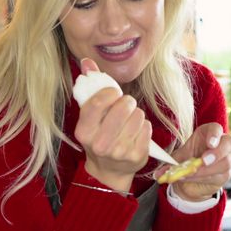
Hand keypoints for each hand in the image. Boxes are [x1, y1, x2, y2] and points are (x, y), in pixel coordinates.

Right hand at [74, 58, 151, 191]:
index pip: (98, 101)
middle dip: (127, 102)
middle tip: (125, 106)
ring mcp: (119, 152)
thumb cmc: (99, 135)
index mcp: (84, 131)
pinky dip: (144, 126)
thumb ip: (90, 87)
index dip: (110, 92)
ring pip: (138, 115)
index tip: (113, 93)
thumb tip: (87, 61)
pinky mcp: (136, 156)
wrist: (109, 169)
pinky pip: (147, 127)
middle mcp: (100, 143)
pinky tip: (136, 132)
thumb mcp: (90, 116)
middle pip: (123, 107)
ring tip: (129, 122)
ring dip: (136, 115)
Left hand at [165, 123, 230, 201]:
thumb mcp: (178, 158)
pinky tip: (191, 178)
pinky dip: (202, 178)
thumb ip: (169, 163)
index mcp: (209, 133)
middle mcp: (221, 144)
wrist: (191, 178)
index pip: (217, 128)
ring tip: (189, 173)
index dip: (215, 134)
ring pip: (224, 163)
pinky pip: (217, 176)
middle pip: (229, 143)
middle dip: (217, 152)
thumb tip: (157, 174)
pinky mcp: (224, 175)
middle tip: (203, 160)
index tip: (210, 142)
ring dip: (206, 170)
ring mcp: (226, 160)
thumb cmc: (187, 160)